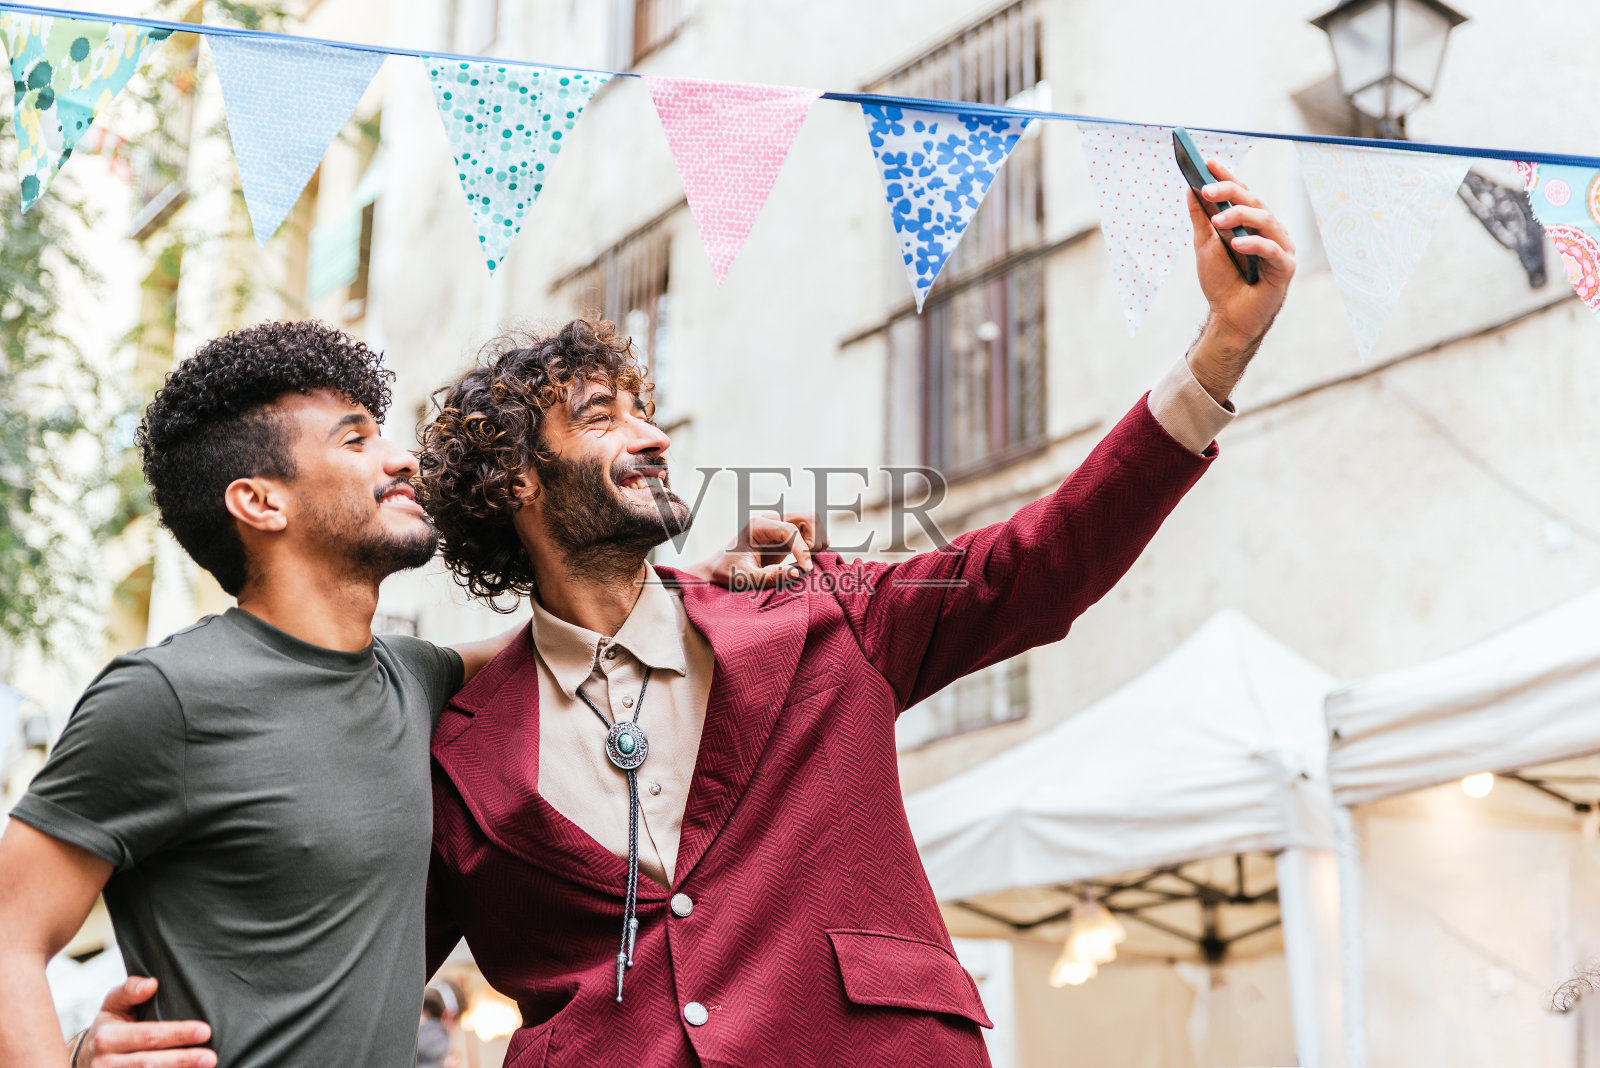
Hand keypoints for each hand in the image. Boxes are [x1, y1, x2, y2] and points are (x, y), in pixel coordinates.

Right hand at [79, 978, 214, 1067]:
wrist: (85, 1060)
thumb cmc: (109, 1027)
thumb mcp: (113, 1005)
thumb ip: (130, 990)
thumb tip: (151, 984)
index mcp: (107, 1038)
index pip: (148, 1035)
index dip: (177, 1034)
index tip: (205, 1031)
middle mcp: (106, 1063)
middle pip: (149, 1064)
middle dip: (182, 1060)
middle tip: (211, 1058)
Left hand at [685, 512, 827, 588]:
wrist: (719, 569)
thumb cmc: (727, 573)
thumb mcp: (745, 578)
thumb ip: (770, 577)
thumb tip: (798, 572)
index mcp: (759, 525)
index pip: (790, 529)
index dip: (803, 549)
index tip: (806, 569)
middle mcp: (771, 520)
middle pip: (808, 517)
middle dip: (814, 539)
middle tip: (806, 562)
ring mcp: (779, 525)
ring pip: (812, 522)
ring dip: (816, 540)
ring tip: (804, 561)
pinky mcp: (785, 535)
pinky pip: (809, 532)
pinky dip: (814, 544)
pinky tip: (803, 560)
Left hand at [1185, 159, 1295, 400]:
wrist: (1229, 318)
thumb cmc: (1222, 282)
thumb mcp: (1205, 246)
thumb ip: (1201, 219)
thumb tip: (1190, 189)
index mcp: (1253, 223)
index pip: (1242, 193)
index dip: (1227, 176)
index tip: (1208, 162)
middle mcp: (1271, 230)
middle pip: (1254, 202)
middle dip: (1230, 192)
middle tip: (1206, 188)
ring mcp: (1281, 247)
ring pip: (1265, 221)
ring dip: (1240, 216)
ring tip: (1217, 219)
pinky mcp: (1285, 268)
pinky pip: (1272, 251)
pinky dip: (1254, 244)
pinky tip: (1236, 243)